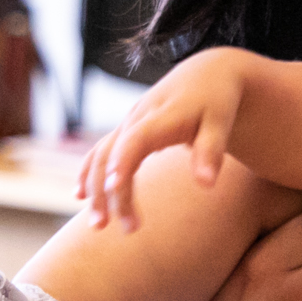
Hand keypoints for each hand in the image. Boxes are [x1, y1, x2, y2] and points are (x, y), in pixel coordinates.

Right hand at [77, 49, 253, 229]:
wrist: (206, 73)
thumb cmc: (217, 101)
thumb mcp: (221, 123)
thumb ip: (211, 152)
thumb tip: (207, 185)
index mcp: (162, 116)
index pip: (136, 140)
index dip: (123, 162)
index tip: (115, 189)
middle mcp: (138, 118)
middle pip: (112, 154)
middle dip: (107, 191)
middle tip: (113, 227)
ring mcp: (128, 122)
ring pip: (101, 155)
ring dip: (95, 189)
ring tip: (98, 225)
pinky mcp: (127, 128)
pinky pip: (100, 151)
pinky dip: (89, 172)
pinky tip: (80, 195)